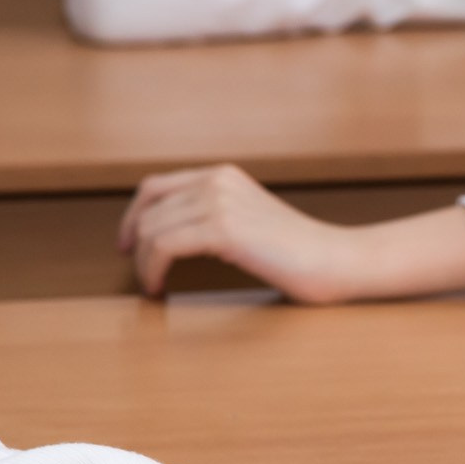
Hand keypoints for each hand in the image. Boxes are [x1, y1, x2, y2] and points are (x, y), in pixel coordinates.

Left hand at [118, 164, 360, 301]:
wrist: (335, 261)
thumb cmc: (298, 252)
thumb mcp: (249, 220)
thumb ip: (214, 215)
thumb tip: (164, 234)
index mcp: (223, 175)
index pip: (155, 187)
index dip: (132, 217)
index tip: (128, 245)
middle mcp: (218, 181)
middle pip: (149, 212)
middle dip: (137, 247)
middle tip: (144, 276)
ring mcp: (220, 202)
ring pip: (151, 230)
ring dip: (144, 264)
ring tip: (154, 285)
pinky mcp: (224, 229)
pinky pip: (163, 247)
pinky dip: (152, 270)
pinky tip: (159, 287)